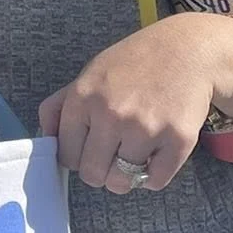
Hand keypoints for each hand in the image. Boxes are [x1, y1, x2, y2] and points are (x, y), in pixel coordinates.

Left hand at [38, 13, 232, 194]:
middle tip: (112, 155)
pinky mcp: (177, 140)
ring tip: (134, 154)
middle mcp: (111, 114)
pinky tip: (154, 156)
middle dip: (100, 171)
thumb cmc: (133, 64)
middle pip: (92, 174)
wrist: (188, 51)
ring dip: (126, 175)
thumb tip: (44, 140)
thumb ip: (59, 106)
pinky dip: (153, 177)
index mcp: (83, 98)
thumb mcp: (89, 74)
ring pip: (122, 182)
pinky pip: (155, 182)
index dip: (77, 157)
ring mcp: (145, 129)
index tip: (90, 148)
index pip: (67, 156)